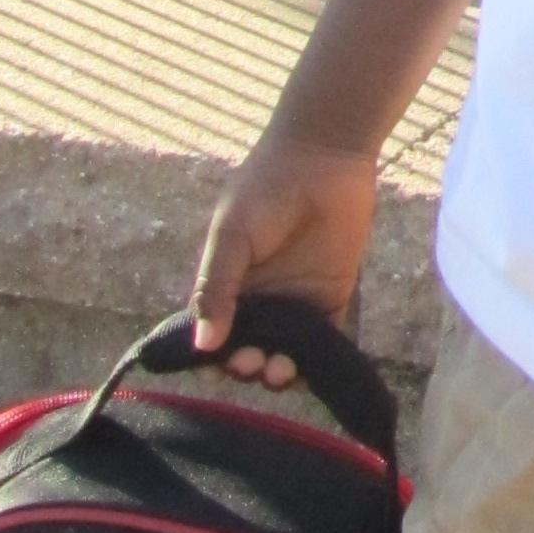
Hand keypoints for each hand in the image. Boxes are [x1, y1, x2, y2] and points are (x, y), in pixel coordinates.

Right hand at [188, 127, 381, 378]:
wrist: (323, 159)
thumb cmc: (264, 190)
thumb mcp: (230, 236)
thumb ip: (215, 287)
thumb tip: (202, 344)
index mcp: (227, 287)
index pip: (211, 335)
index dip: (208, 359)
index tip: (212, 368)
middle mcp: (259, 302)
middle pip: (246, 353)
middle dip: (244, 367)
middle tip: (250, 361)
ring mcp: (295, 304)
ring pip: (283, 356)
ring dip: (277, 373)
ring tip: (278, 369)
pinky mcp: (331, 301)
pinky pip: (323, 344)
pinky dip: (316, 364)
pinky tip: (310, 371)